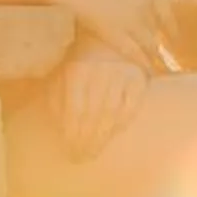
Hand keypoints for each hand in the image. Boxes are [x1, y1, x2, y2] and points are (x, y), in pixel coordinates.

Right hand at [48, 0, 179, 74]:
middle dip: (162, 50)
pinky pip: (135, 53)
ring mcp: (131, 18)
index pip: (166, 14)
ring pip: (151, 46)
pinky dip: (144, 65)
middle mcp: (144, 4)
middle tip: (168, 65)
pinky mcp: (115, 31)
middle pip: (157, 33)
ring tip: (161, 74)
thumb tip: (136, 11)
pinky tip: (148, 75)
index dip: (171, 30)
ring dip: (157, 62)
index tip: (175, 42)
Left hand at [51, 41, 149, 162]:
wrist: (108, 38)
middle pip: (93, 115)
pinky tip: (114, 132)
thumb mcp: (61, 75)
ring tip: (94, 151)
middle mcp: (100, 72)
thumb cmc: (79, 62)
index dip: (72, 133)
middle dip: (86, 140)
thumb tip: (61, 128)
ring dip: (102, 136)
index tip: (69, 150)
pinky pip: (132, 107)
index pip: (75, 110)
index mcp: (77, 71)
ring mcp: (122, 75)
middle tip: (81, 157)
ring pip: (112, 114)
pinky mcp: (139, 78)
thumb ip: (57, 100)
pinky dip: (123, 122)